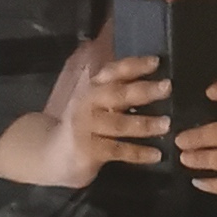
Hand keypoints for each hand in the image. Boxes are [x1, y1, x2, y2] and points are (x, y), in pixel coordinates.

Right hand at [0, 51, 168, 190]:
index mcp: (92, 88)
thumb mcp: (95, 103)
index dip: (133, 66)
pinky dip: (137, 153)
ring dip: (144, 124)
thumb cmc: (82, 125)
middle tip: (167, 87)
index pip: (112, 72)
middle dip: (143, 90)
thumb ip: (116, 89)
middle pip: (117, 95)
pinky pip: (116, 150)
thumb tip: (147, 72)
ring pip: (118, 124)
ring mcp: (86, 128)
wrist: (49, 153)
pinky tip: (156, 154)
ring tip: (166, 124)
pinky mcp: (87, 151)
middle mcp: (88, 104)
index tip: (156, 62)